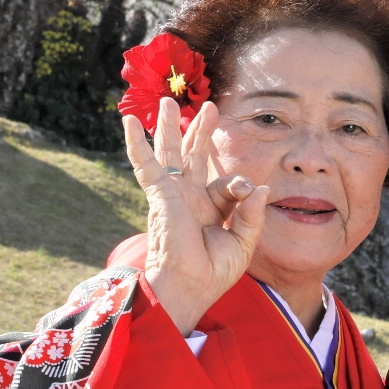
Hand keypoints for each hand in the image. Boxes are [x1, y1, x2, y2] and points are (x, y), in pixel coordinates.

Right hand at [124, 97, 271, 334]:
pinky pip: (145, 164)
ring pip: (170, 153)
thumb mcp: (243, 242)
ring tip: (168, 102)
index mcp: (211, 209)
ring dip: (169, 127)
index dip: (239, 184)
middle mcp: (190, 198)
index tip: (247, 193)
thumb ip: (252, 213)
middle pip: (194, 157)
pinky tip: (129, 121)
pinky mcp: (160, 194)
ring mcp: (173, 194)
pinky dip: (137, 142)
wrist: (189, 286)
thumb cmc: (213, 272)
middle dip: (200, 132)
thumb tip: (260, 185)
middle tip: (210, 108)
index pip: (226, 183)